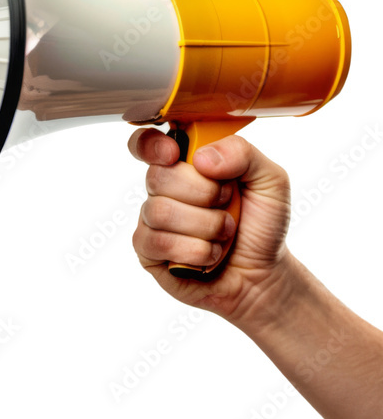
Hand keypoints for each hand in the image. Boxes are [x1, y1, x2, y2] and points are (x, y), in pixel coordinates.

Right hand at [127, 128, 293, 324]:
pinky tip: (209, 254)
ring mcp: (152, 221)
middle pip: (158, 177)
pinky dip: (195, 250)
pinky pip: (157, 242)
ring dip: (206, 226)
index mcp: (186, 164)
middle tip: (226, 205)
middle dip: (204, 194)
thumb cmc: (261, 225)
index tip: (175, 154)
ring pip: (160, 211)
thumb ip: (243, 154)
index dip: (153, 145)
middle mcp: (163, 190)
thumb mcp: (270, 181)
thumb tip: (201, 158)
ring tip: (223, 234)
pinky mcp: (148, 251)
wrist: (263, 275)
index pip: (148, 143)